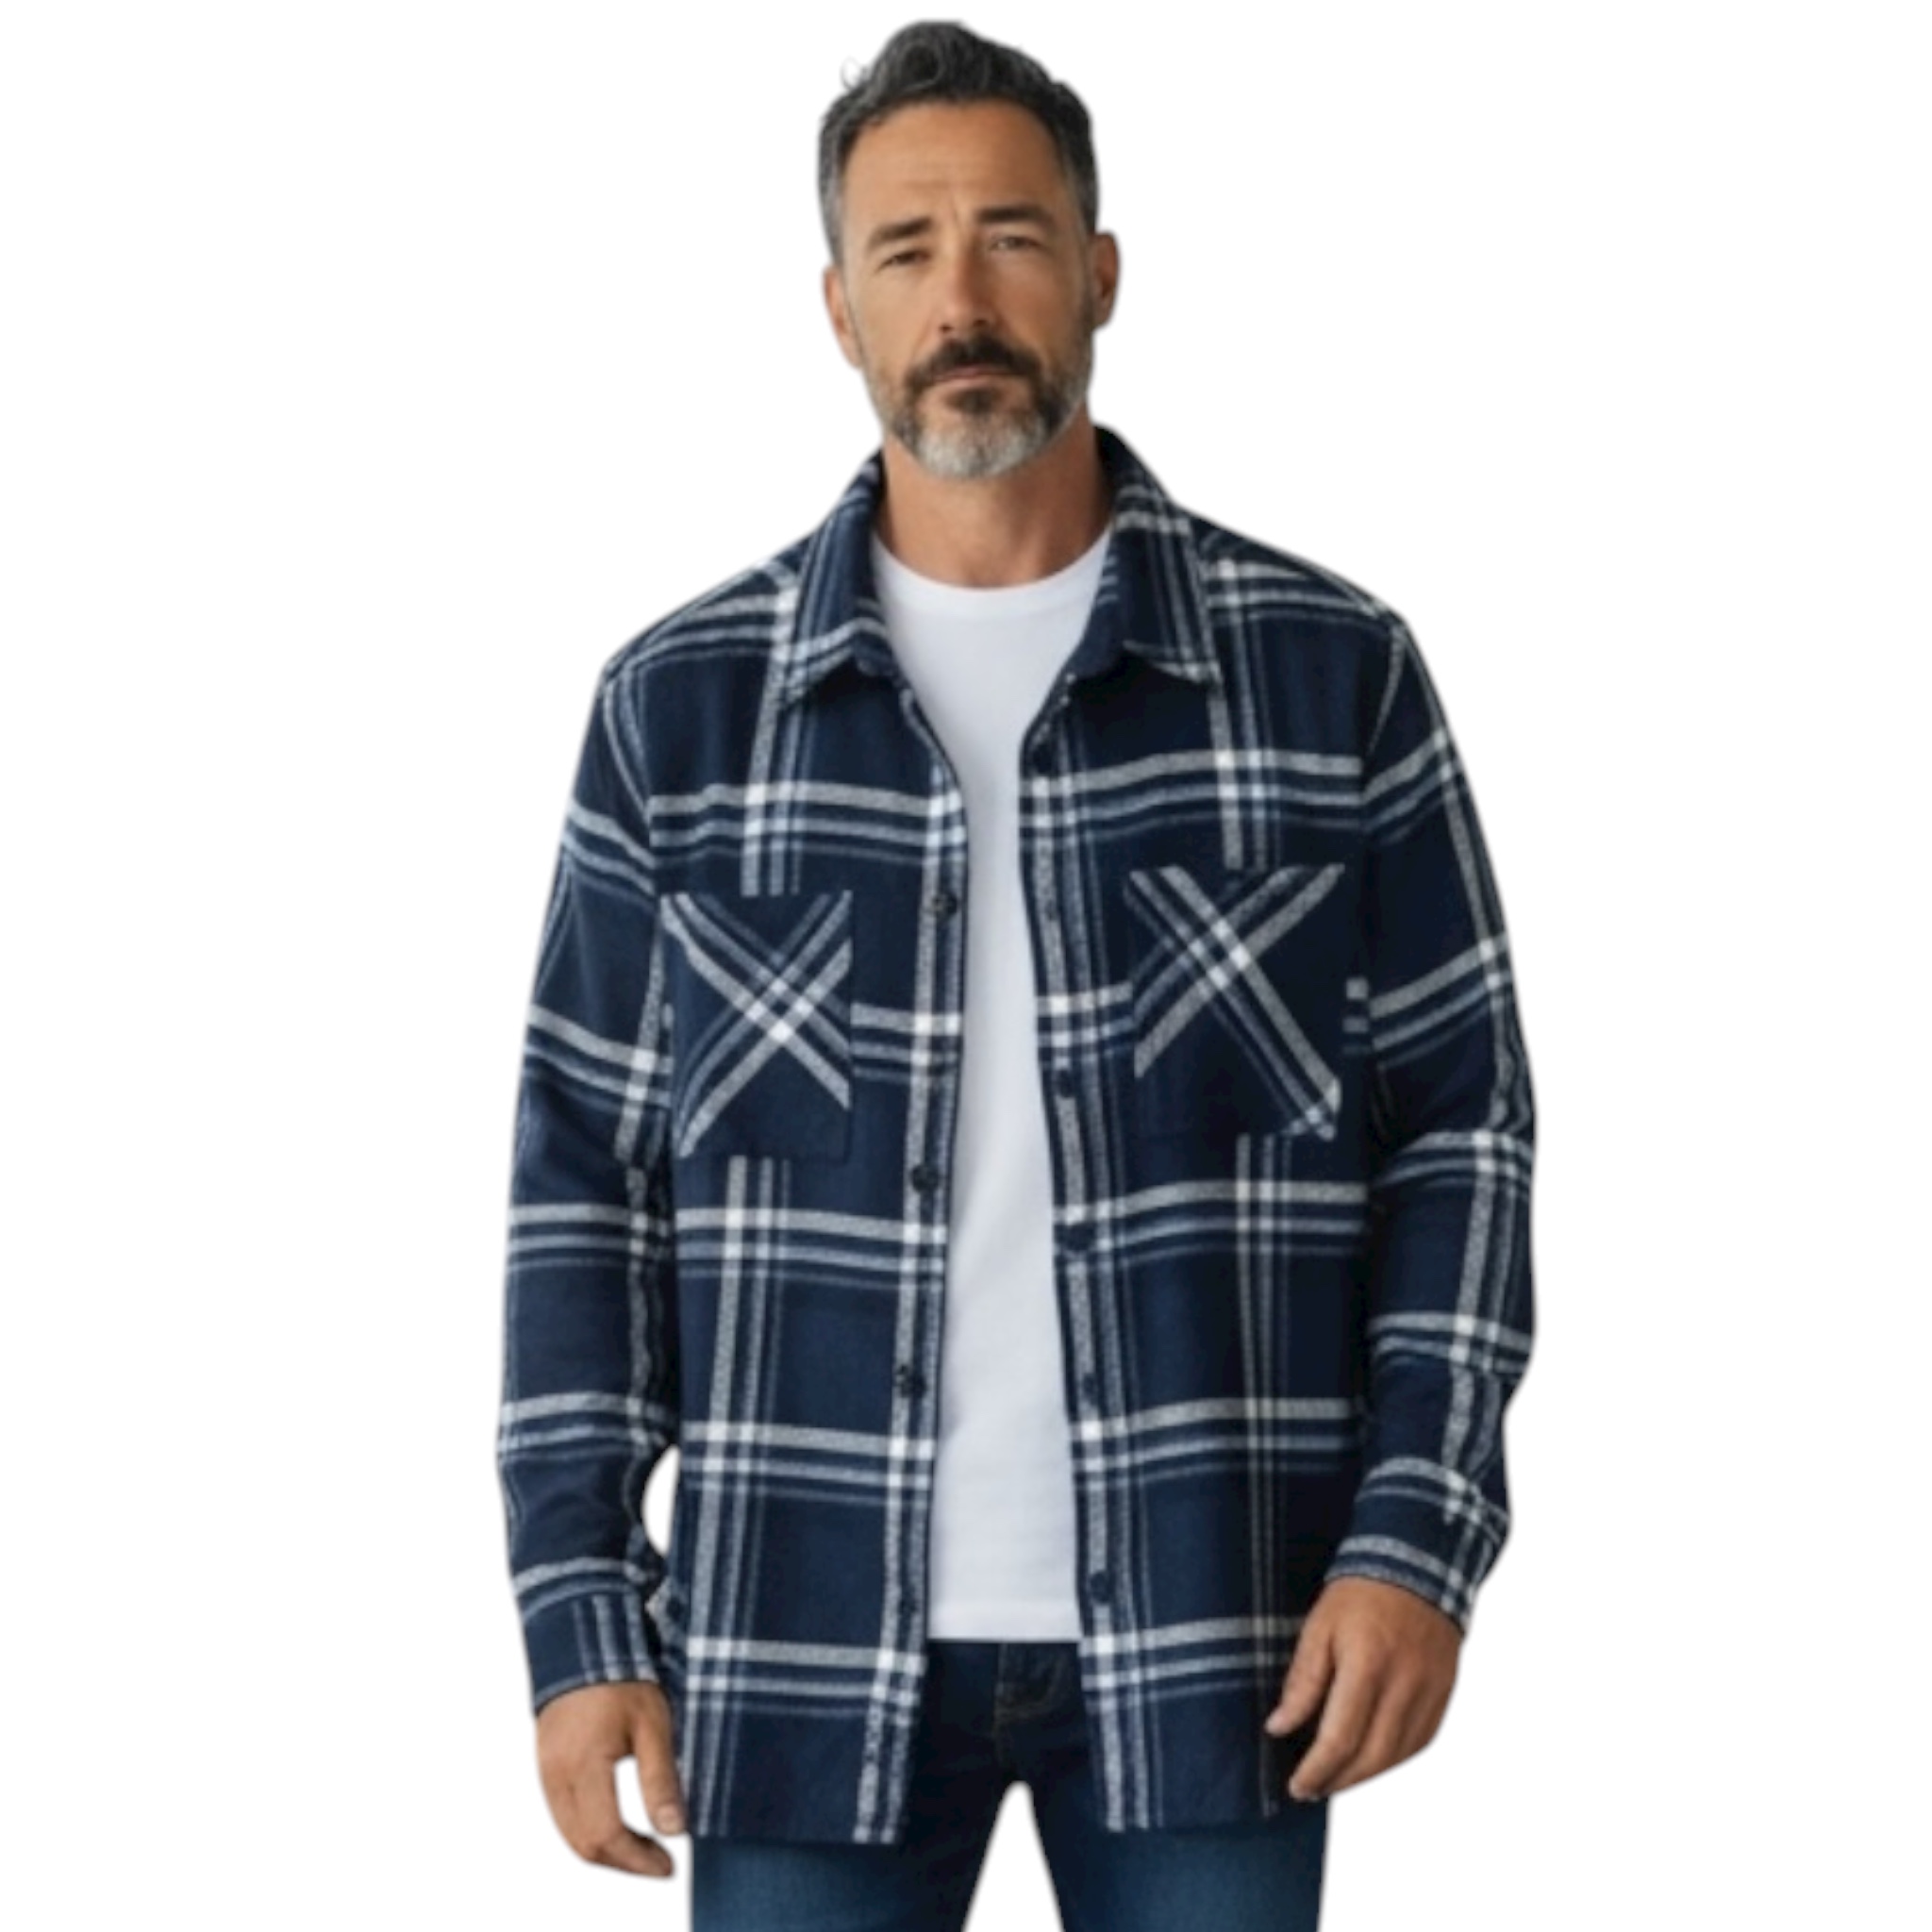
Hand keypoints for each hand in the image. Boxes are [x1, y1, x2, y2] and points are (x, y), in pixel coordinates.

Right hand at [535, 1680, 686, 1877]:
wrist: (584, 1643)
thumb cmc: (624, 1679)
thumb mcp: (653, 1724)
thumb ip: (660, 1778)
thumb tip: (674, 1831)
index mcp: (583, 1765)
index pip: (606, 1836)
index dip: (638, 1860)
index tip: (668, 1865)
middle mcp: (556, 1775)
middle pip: (585, 1844)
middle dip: (624, 1862)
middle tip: (660, 1863)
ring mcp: (546, 1772)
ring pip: (571, 1835)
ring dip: (607, 1851)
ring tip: (645, 1849)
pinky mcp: (546, 1767)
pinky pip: (564, 1816)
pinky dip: (591, 1832)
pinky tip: (620, 1827)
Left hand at [1263, 1576, 1461, 1800]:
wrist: (1417, 1567)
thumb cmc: (1361, 1594)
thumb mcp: (1319, 1626)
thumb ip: (1303, 1680)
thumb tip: (1280, 1727)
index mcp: (1368, 1665)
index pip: (1340, 1738)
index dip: (1317, 1770)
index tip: (1296, 1785)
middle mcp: (1404, 1685)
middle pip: (1371, 1757)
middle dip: (1338, 1781)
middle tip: (1310, 1789)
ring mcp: (1430, 1692)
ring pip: (1396, 1756)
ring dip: (1363, 1776)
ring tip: (1334, 1778)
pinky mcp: (1443, 1694)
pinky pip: (1418, 1743)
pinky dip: (1391, 1759)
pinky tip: (1369, 1759)